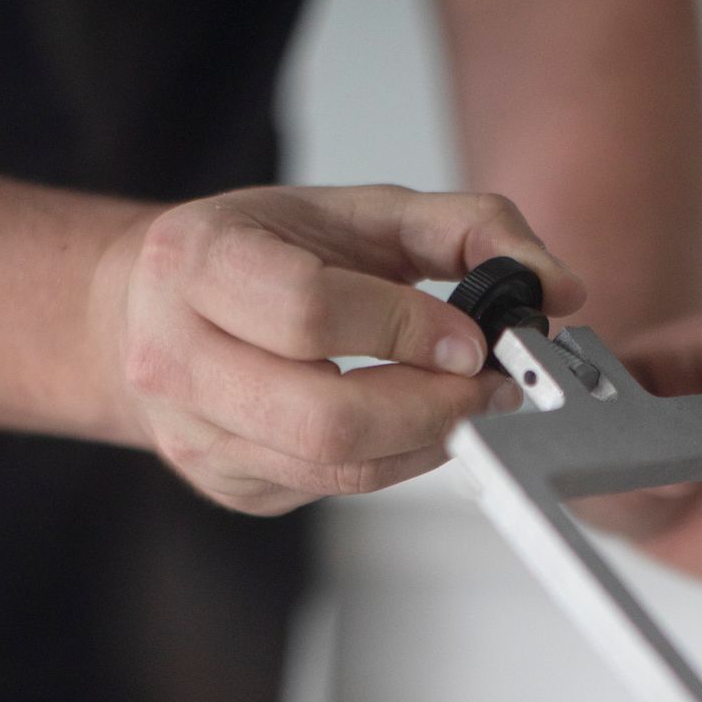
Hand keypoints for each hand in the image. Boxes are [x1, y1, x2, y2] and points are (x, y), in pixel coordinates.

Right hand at [95, 184, 583, 513]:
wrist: (143, 308)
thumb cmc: (258, 252)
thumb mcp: (358, 211)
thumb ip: (468, 228)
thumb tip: (558, 286)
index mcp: (196, 261)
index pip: (309, 311)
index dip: (406, 332)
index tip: (471, 338)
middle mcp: (176, 354)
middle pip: (323, 418)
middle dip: (432, 409)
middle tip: (489, 388)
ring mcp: (196, 433)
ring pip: (334, 469)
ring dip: (424, 443)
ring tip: (465, 404)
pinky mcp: (227, 484)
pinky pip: (330, 490)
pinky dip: (395, 461)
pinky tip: (414, 425)